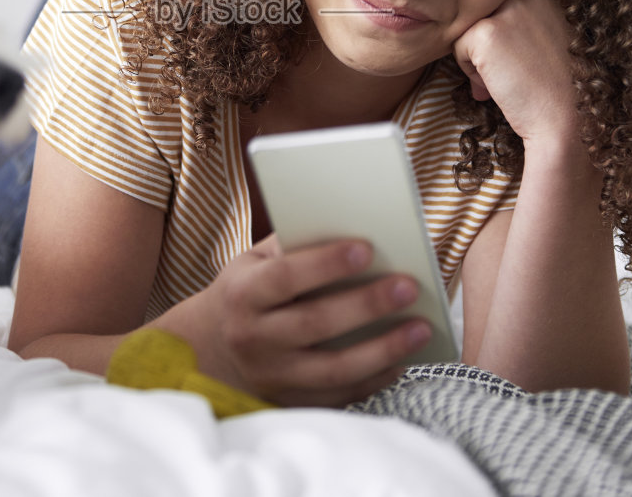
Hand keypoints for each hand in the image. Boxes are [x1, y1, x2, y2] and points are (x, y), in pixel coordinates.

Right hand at [186, 235, 430, 406]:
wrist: (210, 349)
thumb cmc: (246, 292)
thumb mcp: (252, 262)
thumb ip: (291, 247)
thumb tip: (350, 230)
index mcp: (243, 295)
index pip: (285, 278)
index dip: (325, 264)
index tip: (367, 248)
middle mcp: (253, 338)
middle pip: (315, 324)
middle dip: (366, 304)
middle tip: (409, 287)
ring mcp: (272, 376)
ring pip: (333, 368)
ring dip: (382, 349)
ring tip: (421, 329)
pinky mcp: (290, 401)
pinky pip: (339, 396)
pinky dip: (374, 380)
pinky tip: (403, 360)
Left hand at [452, 0, 584, 157]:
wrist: (568, 119)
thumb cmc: (559, 84)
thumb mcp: (548, 36)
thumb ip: (519, 20)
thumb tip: (483, 23)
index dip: (502, 30)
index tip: (520, 54)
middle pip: (481, 12)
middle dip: (489, 42)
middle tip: (514, 70)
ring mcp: (506, 10)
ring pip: (468, 30)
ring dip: (479, 57)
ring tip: (508, 78)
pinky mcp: (486, 33)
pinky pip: (458, 48)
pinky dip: (470, 72)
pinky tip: (500, 85)